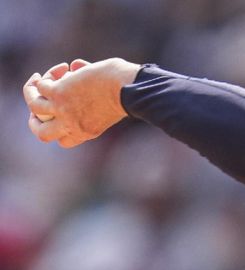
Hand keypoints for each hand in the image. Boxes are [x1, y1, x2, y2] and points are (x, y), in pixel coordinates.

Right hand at [23, 58, 141, 147]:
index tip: (60, 115)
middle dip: (34, 121)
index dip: (58, 129)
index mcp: (86, 133)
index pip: (64, 141)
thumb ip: (90, 93)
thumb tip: (75, 66)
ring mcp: (63, 110)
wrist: (128, 88)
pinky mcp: (58, 93)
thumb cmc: (126, 93)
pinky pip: (41, 86)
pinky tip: (62, 68)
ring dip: (31, 91)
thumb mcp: (108, 104)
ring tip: (37, 78)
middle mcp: (71, 126)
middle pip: (41, 133)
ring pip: (34, 106)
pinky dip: (48, 76)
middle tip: (36, 105)